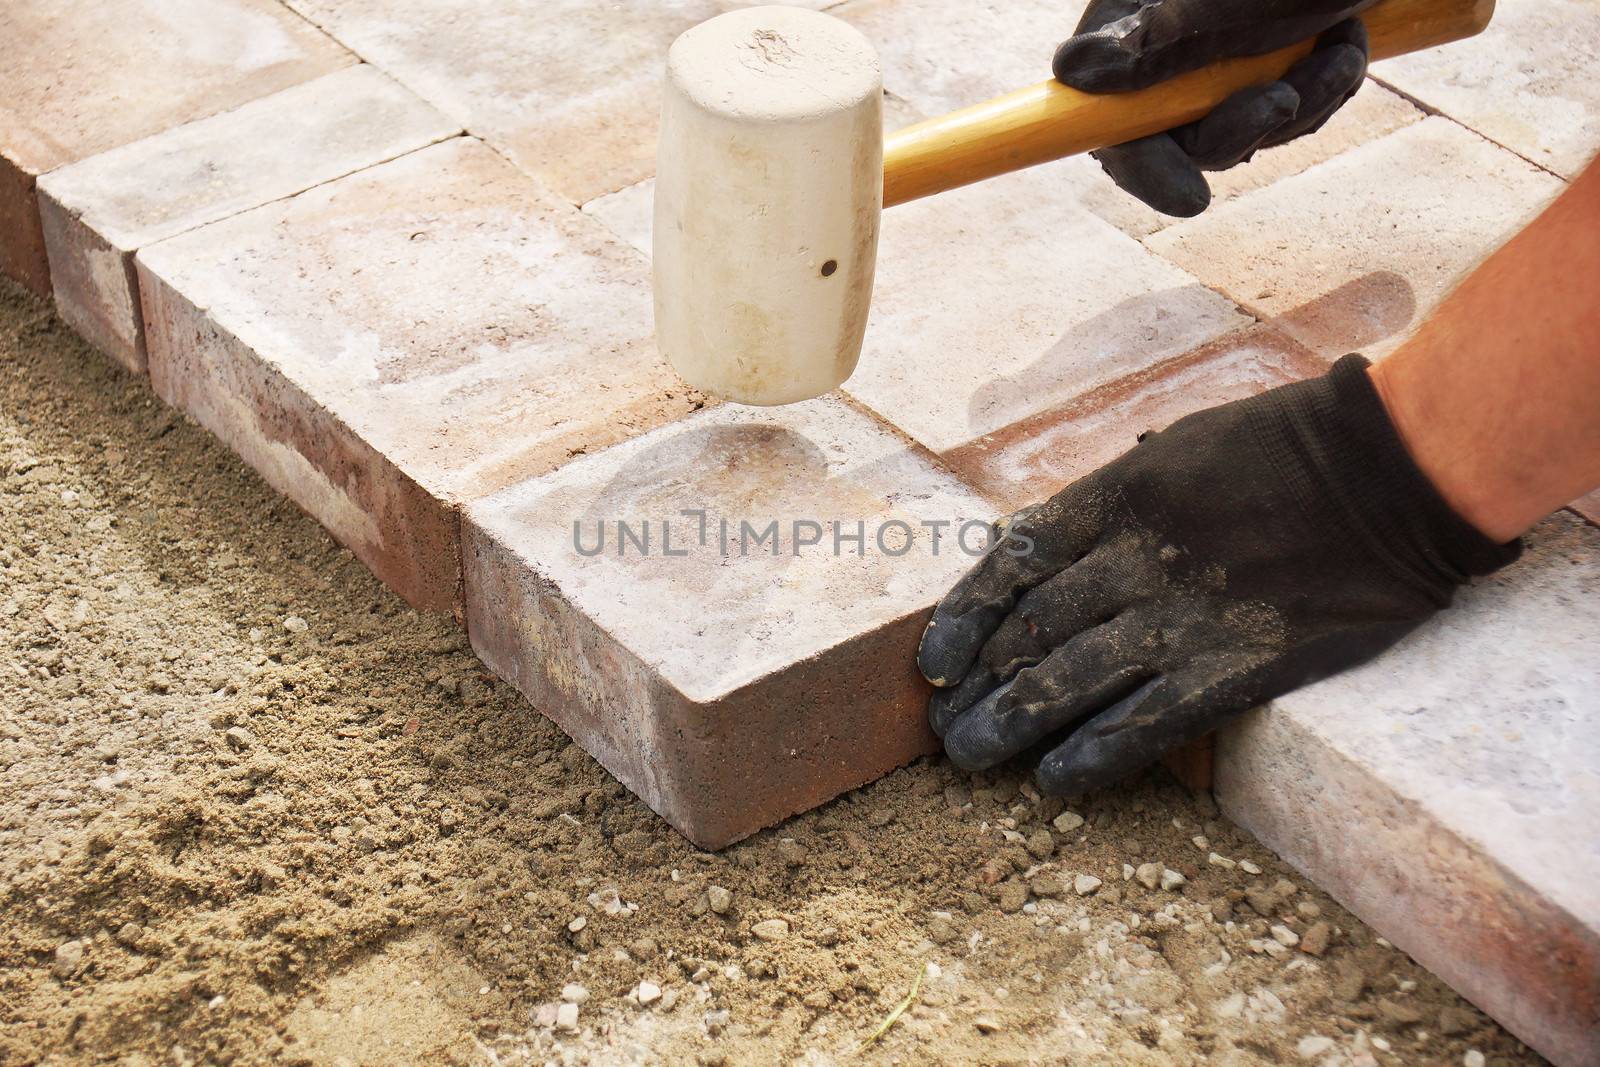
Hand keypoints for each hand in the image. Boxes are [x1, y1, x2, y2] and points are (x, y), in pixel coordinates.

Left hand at [917, 356, 1518, 794]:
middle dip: (978, 683)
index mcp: (1116, 496)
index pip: (1011, 564)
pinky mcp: (1238, 665)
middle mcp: (1136, 560)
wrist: (1392, 472)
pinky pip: (1147, 722)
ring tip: (973, 754)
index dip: (963, 619)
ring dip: (1012, 723)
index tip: (935, 660)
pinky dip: (1094, 753)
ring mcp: (1185, 617)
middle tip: (946, 722)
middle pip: (1030, 632)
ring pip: (1071, 681)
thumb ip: (1108, 503)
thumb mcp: (1174, 446)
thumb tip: (1043, 547)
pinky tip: (1057, 778)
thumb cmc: (1283, 447)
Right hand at [1054, 0, 1372, 215]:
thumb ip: (1143, 39)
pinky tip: (1343, 43)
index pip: (1121, 135)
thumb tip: (1072, 70)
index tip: (1194, 198)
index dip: (1152, 173)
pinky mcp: (1268, 79)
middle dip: (1247, 128)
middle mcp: (1165, 78)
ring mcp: (1219, 83)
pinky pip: (1296, 114)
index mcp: (1124, 56)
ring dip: (1306, 101)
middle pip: (1197, 143)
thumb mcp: (1185, 0)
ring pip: (1255, 132)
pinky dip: (1325, 85)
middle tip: (1285, 98)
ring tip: (1339, 53)